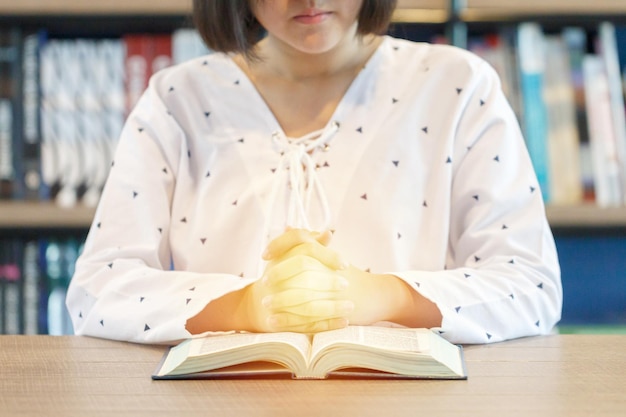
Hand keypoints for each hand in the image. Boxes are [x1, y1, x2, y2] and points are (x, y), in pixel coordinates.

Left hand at [261, 228, 440, 328]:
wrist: (378, 295)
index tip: (265, 255)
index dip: (280, 245)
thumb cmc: (351, 275)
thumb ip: (311, 242)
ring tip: (265, 306)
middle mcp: (331, 268)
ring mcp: (335, 290)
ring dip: (280, 301)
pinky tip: (273, 323)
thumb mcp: (332, 256)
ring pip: (303, 294)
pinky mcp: (336, 311)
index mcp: (328, 253)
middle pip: (300, 267)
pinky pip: (308, 317)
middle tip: (263, 283)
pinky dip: (288, 320)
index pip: (301, 240)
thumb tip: (289, 227)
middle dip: (279, 275)